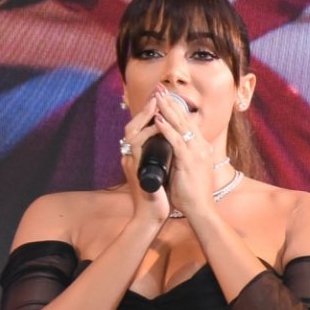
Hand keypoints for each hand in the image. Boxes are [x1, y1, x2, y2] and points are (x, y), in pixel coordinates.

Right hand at [120, 95, 170, 222]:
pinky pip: (137, 145)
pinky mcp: (134, 168)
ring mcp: (131, 161)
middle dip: (147, 108)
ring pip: (132, 131)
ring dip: (145, 116)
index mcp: (139, 156)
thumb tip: (177, 144)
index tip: (163, 100)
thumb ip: (166, 156)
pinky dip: (147, 133)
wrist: (153, 215)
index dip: (150, 114)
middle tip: (159, 94)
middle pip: (134, 125)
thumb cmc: (160, 196)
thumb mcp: (165, 171)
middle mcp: (132, 156)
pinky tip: (157, 125)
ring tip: (157, 103)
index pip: (141, 128)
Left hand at [149, 89, 216, 218]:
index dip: (177, 107)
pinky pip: (176, 140)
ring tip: (157, 96)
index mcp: (202, 147)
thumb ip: (182, 155)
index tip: (166, 96)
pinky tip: (158, 119)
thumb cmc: (192, 193)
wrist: (201, 209)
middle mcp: (201, 146)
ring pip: (181, 125)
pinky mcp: (189, 160)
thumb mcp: (189, 169)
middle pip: (185, 118)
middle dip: (171, 102)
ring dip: (168, 109)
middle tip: (160, 88)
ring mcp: (196, 152)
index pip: (188, 122)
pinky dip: (167, 128)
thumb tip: (171, 147)